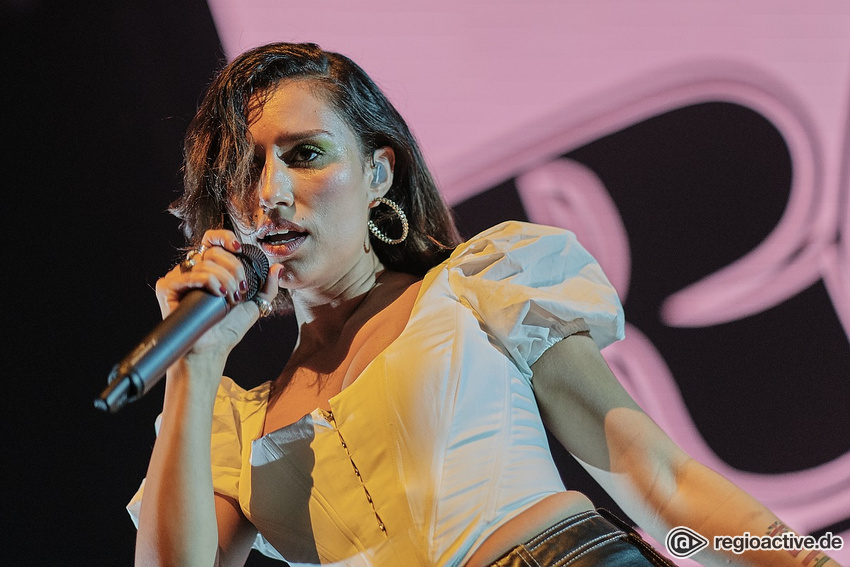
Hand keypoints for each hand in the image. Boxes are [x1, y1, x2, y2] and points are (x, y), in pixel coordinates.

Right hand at [155, 229, 281, 360]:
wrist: (213, 349)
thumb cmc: (228, 328)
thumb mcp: (255, 303)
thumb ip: (267, 286)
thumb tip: (277, 267)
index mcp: (210, 268)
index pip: (212, 240)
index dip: (225, 238)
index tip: (239, 249)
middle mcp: (192, 270)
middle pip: (213, 251)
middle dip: (234, 268)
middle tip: (240, 290)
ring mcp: (178, 278)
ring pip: (204, 263)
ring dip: (225, 279)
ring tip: (231, 299)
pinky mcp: (167, 288)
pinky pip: (189, 275)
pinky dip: (208, 281)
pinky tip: (218, 294)